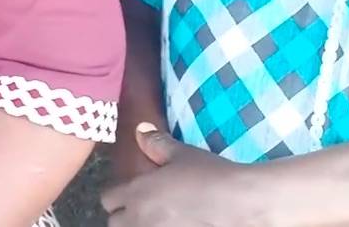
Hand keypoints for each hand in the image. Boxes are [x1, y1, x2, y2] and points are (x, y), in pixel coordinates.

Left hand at [101, 123, 261, 225]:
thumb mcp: (181, 154)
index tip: (129, 194)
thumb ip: (155, 143)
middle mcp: (140, 218)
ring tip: (155, 219)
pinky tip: (175, 224)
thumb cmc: (210, 176)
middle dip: (123, 217)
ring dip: (138, 226)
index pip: (107, 199)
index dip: (117, 196)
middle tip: (140, 210)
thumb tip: (140, 130)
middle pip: (114, 223)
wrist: (241, 203)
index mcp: (137, 192)